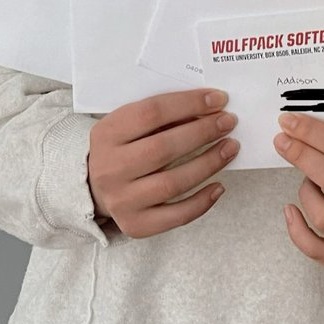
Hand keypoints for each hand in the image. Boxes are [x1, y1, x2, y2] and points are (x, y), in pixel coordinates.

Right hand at [87, 88, 237, 237]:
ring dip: (208, 163)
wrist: (93, 188)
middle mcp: (110, 168)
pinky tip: (219, 186)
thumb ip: (163, 117)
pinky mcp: (135, 225)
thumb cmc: (122, 148)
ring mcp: (121, 200)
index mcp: (107, 134)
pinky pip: (176, 216)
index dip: (188, 104)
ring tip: (230, 148)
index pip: (151, 113)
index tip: (218, 99)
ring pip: (173, 183)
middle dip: (202, 132)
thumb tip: (209, 110)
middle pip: (163, 148)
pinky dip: (202, 201)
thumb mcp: (130, 125)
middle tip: (228, 122)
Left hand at [274, 113, 323, 273]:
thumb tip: (304, 130)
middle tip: (281, 140)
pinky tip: (290, 210)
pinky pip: (313, 248)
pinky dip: (295, 228)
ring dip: (305, 192)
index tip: (290, 122)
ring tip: (308, 182)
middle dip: (302, 156)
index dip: (314, 133)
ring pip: (322, 215)